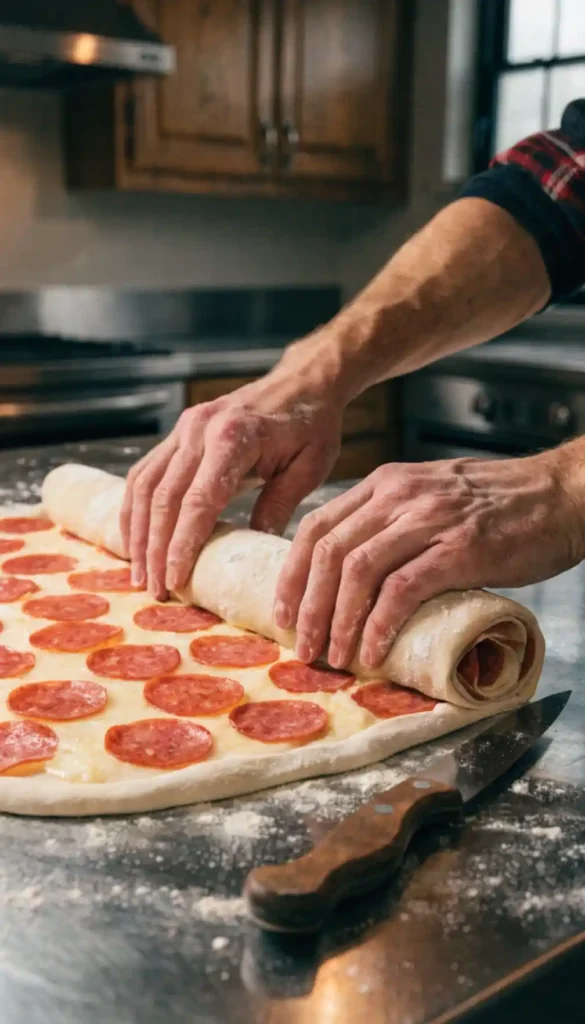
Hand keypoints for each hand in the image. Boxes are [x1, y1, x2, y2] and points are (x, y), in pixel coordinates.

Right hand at [120, 365, 344, 599]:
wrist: (304, 380)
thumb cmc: (313, 425)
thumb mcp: (309, 468)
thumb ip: (279, 506)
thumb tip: (253, 552)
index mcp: (234, 438)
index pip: (197, 501)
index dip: (181, 545)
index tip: (175, 581)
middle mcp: (200, 429)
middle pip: (162, 498)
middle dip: (154, 549)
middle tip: (154, 589)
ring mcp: (184, 427)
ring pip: (144, 486)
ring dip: (137, 532)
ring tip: (140, 573)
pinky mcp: (179, 431)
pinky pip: (145, 472)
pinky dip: (134, 507)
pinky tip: (134, 537)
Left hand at [274, 449, 584, 669]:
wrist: (559, 493)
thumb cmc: (498, 505)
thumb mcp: (430, 497)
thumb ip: (392, 525)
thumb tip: (352, 578)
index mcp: (386, 484)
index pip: (317, 526)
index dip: (292, 575)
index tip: (283, 613)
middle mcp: (400, 495)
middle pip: (329, 552)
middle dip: (307, 606)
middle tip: (304, 648)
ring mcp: (430, 520)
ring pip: (358, 570)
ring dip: (339, 621)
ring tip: (335, 657)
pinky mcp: (461, 548)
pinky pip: (403, 589)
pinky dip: (380, 624)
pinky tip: (374, 650)